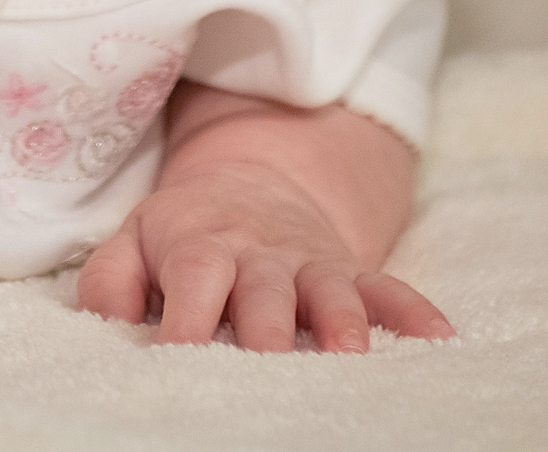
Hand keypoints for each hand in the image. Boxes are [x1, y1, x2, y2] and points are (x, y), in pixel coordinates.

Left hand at [75, 152, 452, 352]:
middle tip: (267, 368)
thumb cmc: (184, 230)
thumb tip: (107, 325)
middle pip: (267, 296)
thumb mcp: (132, 240)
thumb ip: (109, 282)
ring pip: (332, 292)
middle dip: (268, 333)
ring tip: (351, 355)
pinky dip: (415, 310)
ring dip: (343, 322)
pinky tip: (440, 339)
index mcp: (202, 248)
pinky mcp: (350, 270)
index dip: (186, 324)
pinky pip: (388, 287)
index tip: (177, 362)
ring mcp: (311, 263)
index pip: (194, 283)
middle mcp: (261, 256)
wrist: (255, 178)